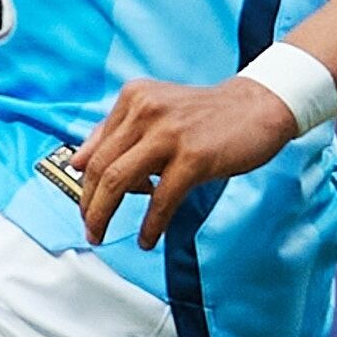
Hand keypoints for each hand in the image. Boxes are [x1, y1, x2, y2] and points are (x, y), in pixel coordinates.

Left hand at [72, 77, 298, 247]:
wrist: (259, 106)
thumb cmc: (208, 116)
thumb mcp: (156, 112)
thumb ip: (117, 132)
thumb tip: (77, 162)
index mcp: (134, 98)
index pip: (95, 147)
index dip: (84, 183)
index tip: (84, 206)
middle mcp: (146, 111)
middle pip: (100, 166)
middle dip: (88, 204)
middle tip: (89, 228)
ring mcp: (169, 133)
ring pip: (118, 181)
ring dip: (104, 215)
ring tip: (103, 234)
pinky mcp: (193, 156)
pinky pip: (160, 199)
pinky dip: (150, 224)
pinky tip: (147, 238)